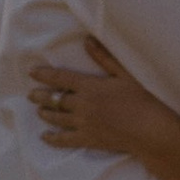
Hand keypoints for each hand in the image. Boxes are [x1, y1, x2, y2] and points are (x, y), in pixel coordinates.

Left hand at [29, 38, 179, 159]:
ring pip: (57, 118)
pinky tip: (45, 137)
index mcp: (90, 86)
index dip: (44, 75)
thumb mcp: (124, 74)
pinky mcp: (88, 139)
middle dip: (40, 96)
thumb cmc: (142, 99)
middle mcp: (82, 105)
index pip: (60, 78)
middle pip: (55, 99)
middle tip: (31, 95)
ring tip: (39, 111)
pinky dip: (53, 139)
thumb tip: (87, 40)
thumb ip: (104, 57)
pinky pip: (65, 140)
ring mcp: (84, 123)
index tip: (32, 72)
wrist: (149, 130)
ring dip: (45, 114)